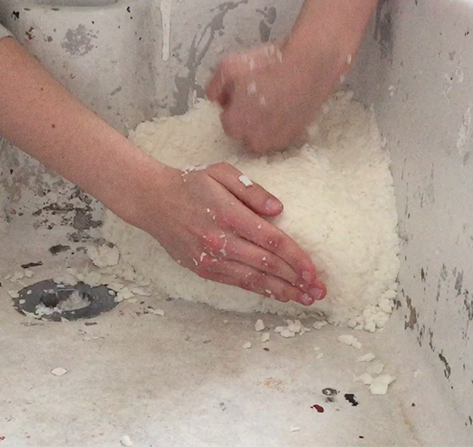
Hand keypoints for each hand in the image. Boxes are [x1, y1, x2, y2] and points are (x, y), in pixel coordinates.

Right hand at [134, 162, 325, 304]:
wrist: (153, 201)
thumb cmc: (191, 184)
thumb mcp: (221, 173)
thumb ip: (252, 190)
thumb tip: (278, 209)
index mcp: (229, 215)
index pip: (271, 241)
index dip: (296, 258)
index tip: (313, 270)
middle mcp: (220, 240)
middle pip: (267, 265)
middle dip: (296, 280)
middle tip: (319, 291)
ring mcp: (210, 258)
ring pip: (253, 280)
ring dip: (282, 291)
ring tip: (305, 299)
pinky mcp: (203, 269)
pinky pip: (236, 282)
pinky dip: (259, 290)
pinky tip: (277, 294)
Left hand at [205, 42, 340, 153]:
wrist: (309, 65)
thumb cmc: (267, 65)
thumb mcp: (228, 66)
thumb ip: (214, 85)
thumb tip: (213, 98)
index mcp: (235, 126)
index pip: (228, 122)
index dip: (233, 106)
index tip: (242, 92)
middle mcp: (255, 141)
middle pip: (245, 132)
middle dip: (248, 118)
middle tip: (258, 96)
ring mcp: (278, 141)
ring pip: (264, 136)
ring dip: (264, 124)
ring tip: (274, 100)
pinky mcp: (297, 136)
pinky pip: (283, 134)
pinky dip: (282, 124)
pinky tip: (287, 105)